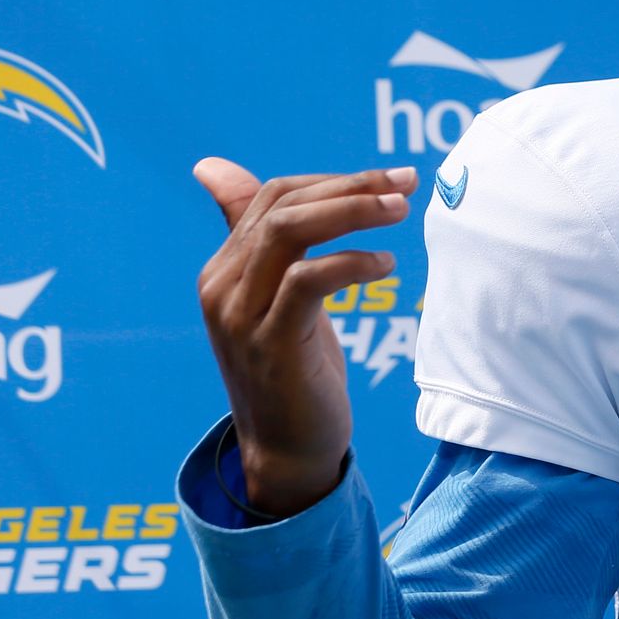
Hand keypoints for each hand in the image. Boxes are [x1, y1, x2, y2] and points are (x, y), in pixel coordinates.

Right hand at [193, 159, 416, 516]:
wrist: (287, 450)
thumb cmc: (293, 369)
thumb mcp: (278, 297)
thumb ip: (265, 239)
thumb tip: (212, 167)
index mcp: (225, 268)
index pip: (273, 195)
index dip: (334, 179)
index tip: (391, 179)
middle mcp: (222, 285)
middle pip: (281, 206)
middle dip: (349, 186)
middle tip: (406, 183)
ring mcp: (240, 315)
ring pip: (288, 231)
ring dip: (351, 211)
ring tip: (401, 211)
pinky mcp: (269, 343)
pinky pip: (307, 281)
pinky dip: (350, 264)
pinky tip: (385, 266)